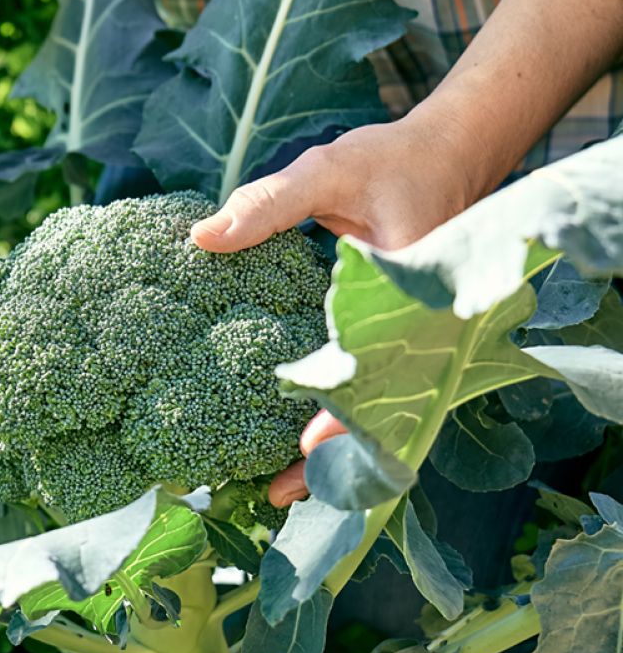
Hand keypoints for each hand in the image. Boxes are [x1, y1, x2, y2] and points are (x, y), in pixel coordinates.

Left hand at [191, 115, 474, 504]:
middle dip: (333, 462)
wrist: (449, 156)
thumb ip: (270, 203)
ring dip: (335, 453)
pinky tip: (293, 439)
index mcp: (408, 295)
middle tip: (272, 496)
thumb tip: (202, 238)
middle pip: (381, 414)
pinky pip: (370, 390)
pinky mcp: (393, 341)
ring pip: (379, 413)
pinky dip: (336, 419)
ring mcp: (410, 342)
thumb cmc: (392, 162)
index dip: (343, 418)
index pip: (375, 371)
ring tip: (276, 489)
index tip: (303, 452)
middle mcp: (416, 331)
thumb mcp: (328, 171)